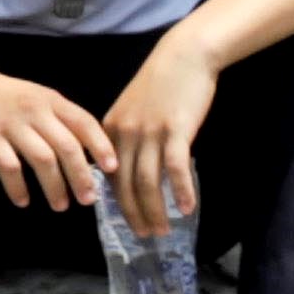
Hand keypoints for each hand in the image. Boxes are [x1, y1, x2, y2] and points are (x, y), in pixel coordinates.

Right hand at [0, 54, 119, 215]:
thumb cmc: (0, 94)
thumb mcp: (34, 97)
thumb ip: (57, 119)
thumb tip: (86, 154)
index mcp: (49, 100)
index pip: (84, 123)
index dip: (101, 147)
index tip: (112, 169)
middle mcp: (34, 111)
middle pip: (67, 147)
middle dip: (81, 177)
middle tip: (88, 199)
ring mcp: (10, 124)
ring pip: (43, 160)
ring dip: (55, 187)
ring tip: (60, 205)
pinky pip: (9, 168)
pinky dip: (18, 188)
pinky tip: (22, 200)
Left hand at [103, 39, 217, 237]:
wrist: (182, 57)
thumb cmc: (160, 85)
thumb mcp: (133, 110)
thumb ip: (128, 138)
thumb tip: (128, 169)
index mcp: (110, 130)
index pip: (106, 175)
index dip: (116, 203)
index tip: (125, 223)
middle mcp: (124, 133)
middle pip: (123, 184)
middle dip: (133, 214)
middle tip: (145, 235)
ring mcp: (149, 132)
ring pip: (147, 181)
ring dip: (156, 209)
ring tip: (164, 230)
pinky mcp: (174, 129)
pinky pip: (174, 167)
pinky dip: (180, 190)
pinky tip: (187, 209)